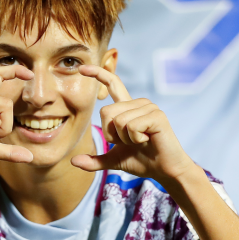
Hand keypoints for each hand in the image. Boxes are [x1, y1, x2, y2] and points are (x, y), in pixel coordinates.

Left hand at [70, 65, 193, 181]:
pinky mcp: (157, 115)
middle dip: (112, 135)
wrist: (165, 170)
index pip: (112, 84)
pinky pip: (131, 126)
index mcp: (128, 109)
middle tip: (130, 142)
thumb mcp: (114, 160)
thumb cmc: (142, 162)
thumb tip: (73, 161)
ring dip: (126, 139)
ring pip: (118, 121)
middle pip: (106, 112)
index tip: (83, 68)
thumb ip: (94, 161)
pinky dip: (136, 139)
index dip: (98, 74)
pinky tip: (148, 140)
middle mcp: (138, 103)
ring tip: (142, 141)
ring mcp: (149, 107)